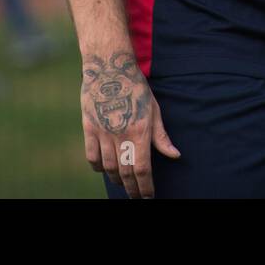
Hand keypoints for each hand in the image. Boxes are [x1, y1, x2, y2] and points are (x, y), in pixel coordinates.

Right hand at [80, 50, 178, 197]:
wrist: (109, 67)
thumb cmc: (136, 87)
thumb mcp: (154, 109)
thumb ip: (161, 136)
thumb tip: (175, 155)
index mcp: (139, 131)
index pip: (142, 169)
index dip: (145, 187)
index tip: (148, 196)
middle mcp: (120, 135)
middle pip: (125, 172)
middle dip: (132, 189)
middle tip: (137, 197)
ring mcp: (102, 132)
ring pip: (108, 167)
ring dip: (117, 180)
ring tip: (124, 184)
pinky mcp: (89, 128)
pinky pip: (92, 156)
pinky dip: (98, 167)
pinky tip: (105, 170)